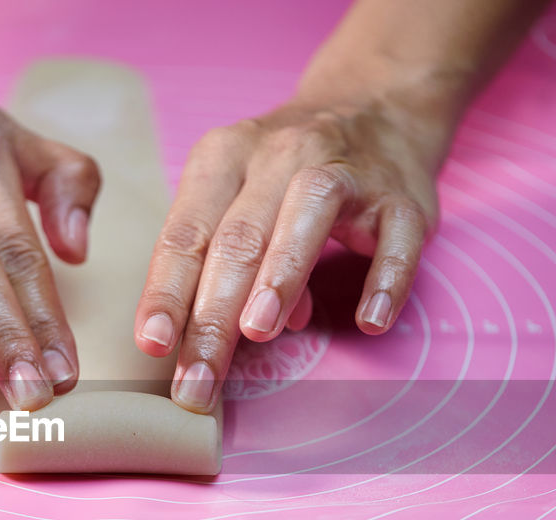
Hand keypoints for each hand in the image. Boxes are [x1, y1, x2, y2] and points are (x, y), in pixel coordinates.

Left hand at [134, 92, 445, 412]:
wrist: (376, 105)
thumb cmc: (284, 174)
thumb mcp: (235, 198)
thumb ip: (217, 266)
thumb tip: (209, 342)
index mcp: (224, 158)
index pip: (185, 233)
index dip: (166, 291)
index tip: (153, 344)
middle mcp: (279, 155)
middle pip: (238, 238)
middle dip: (213, 315)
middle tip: (197, 379)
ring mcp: (346, 170)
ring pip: (308, 214)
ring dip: (281, 276)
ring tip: (259, 332)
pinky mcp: (402, 197)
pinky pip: (397, 237)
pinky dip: (385, 279)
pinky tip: (369, 320)